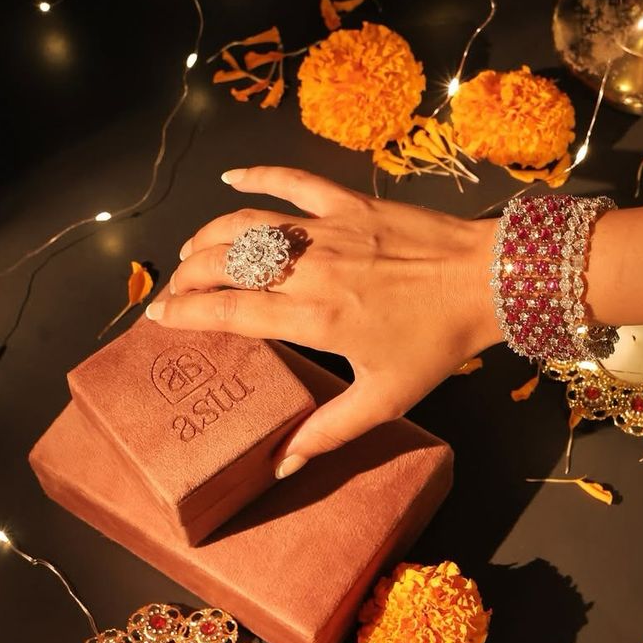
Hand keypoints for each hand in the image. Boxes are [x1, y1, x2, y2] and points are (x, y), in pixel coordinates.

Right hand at [146, 167, 499, 476]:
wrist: (485, 281)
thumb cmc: (437, 343)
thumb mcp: (385, 399)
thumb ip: (329, 431)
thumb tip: (283, 466)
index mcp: (313, 318)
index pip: (228, 312)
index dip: (185, 314)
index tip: (157, 318)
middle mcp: (310, 270)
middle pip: (225, 264)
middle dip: (187, 276)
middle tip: (173, 290)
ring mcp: (328, 230)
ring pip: (247, 225)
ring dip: (209, 235)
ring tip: (189, 250)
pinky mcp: (349, 203)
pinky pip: (293, 180)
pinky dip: (258, 176)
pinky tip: (231, 178)